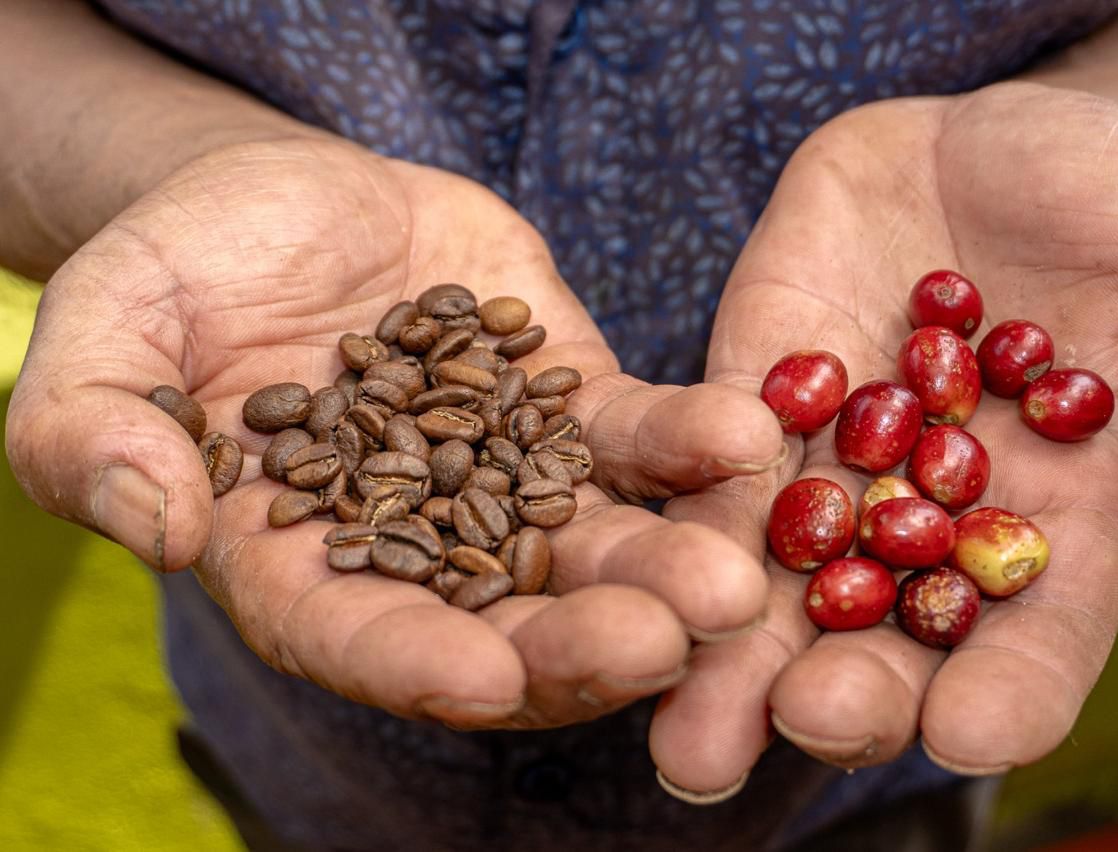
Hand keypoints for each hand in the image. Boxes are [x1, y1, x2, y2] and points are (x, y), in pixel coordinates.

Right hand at [5, 137, 781, 728]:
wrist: (287, 199)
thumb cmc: (178, 272)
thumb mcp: (105, 333)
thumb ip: (91, 432)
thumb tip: (157, 523)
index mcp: (299, 564)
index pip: (358, 637)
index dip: (417, 664)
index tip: (486, 680)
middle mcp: (420, 546)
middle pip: (509, 620)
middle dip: (586, 638)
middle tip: (667, 641)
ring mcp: (508, 477)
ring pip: (594, 544)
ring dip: (665, 563)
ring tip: (731, 572)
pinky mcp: (571, 405)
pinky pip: (637, 438)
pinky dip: (688, 444)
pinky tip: (744, 435)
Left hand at [647, 82, 1117, 794]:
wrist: (988, 146)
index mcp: (1056, 521)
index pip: (1037, 636)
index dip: (1012, 688)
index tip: (973, 737)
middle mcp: (930, 521)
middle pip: (885, 637)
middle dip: (846, 689)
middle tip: (808, 727)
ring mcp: (829, 463)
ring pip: (775, 580)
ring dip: (732, 655)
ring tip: (693, 737)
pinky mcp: (745, 396)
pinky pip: (705, 464)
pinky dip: (684, 511)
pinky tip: (650, 564)